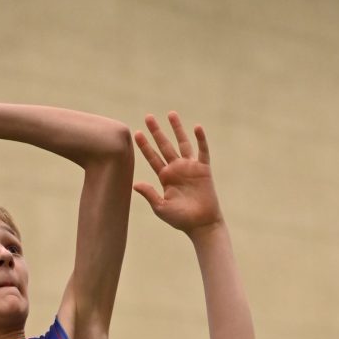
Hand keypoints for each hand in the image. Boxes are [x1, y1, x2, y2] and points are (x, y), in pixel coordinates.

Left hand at [133, 112, 224, 235]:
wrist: (201, 224)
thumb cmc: (180, 219)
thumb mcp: (160, 207)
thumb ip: (149, 194)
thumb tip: (135, 184)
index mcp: (165, 177)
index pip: (152, 158)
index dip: (145, 146)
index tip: (136, 133)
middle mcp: (176, 169)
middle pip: (164, 146)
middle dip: (156, 131)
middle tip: (148, 117)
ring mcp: (190, 167)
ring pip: (182, 143)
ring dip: (177, 129)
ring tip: (171, 114)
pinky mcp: (203, 169)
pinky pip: (202, 151)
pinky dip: (201, 139)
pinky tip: (196, 127)